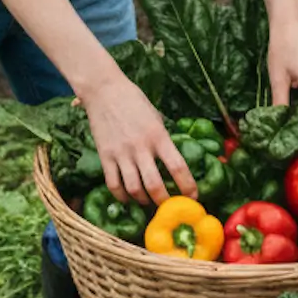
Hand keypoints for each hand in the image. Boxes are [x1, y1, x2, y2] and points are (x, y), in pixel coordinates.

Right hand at [80, 65, 196, 205]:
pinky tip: (127, 197)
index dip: (188, 186)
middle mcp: (141, 147)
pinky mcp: (105, 156)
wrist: (104, 90)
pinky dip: (122, 196)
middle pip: (155, 186)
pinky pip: (114, 184)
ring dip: (143, 201)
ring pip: (134, 189)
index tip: (193, 197)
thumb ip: (162, 138)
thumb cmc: (133, 100)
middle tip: (169, 208)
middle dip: (165, 202)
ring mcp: (121, 153)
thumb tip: (171, 159)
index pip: (178, 167)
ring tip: (148, 202)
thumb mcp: (155, 116)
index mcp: (158, 135)